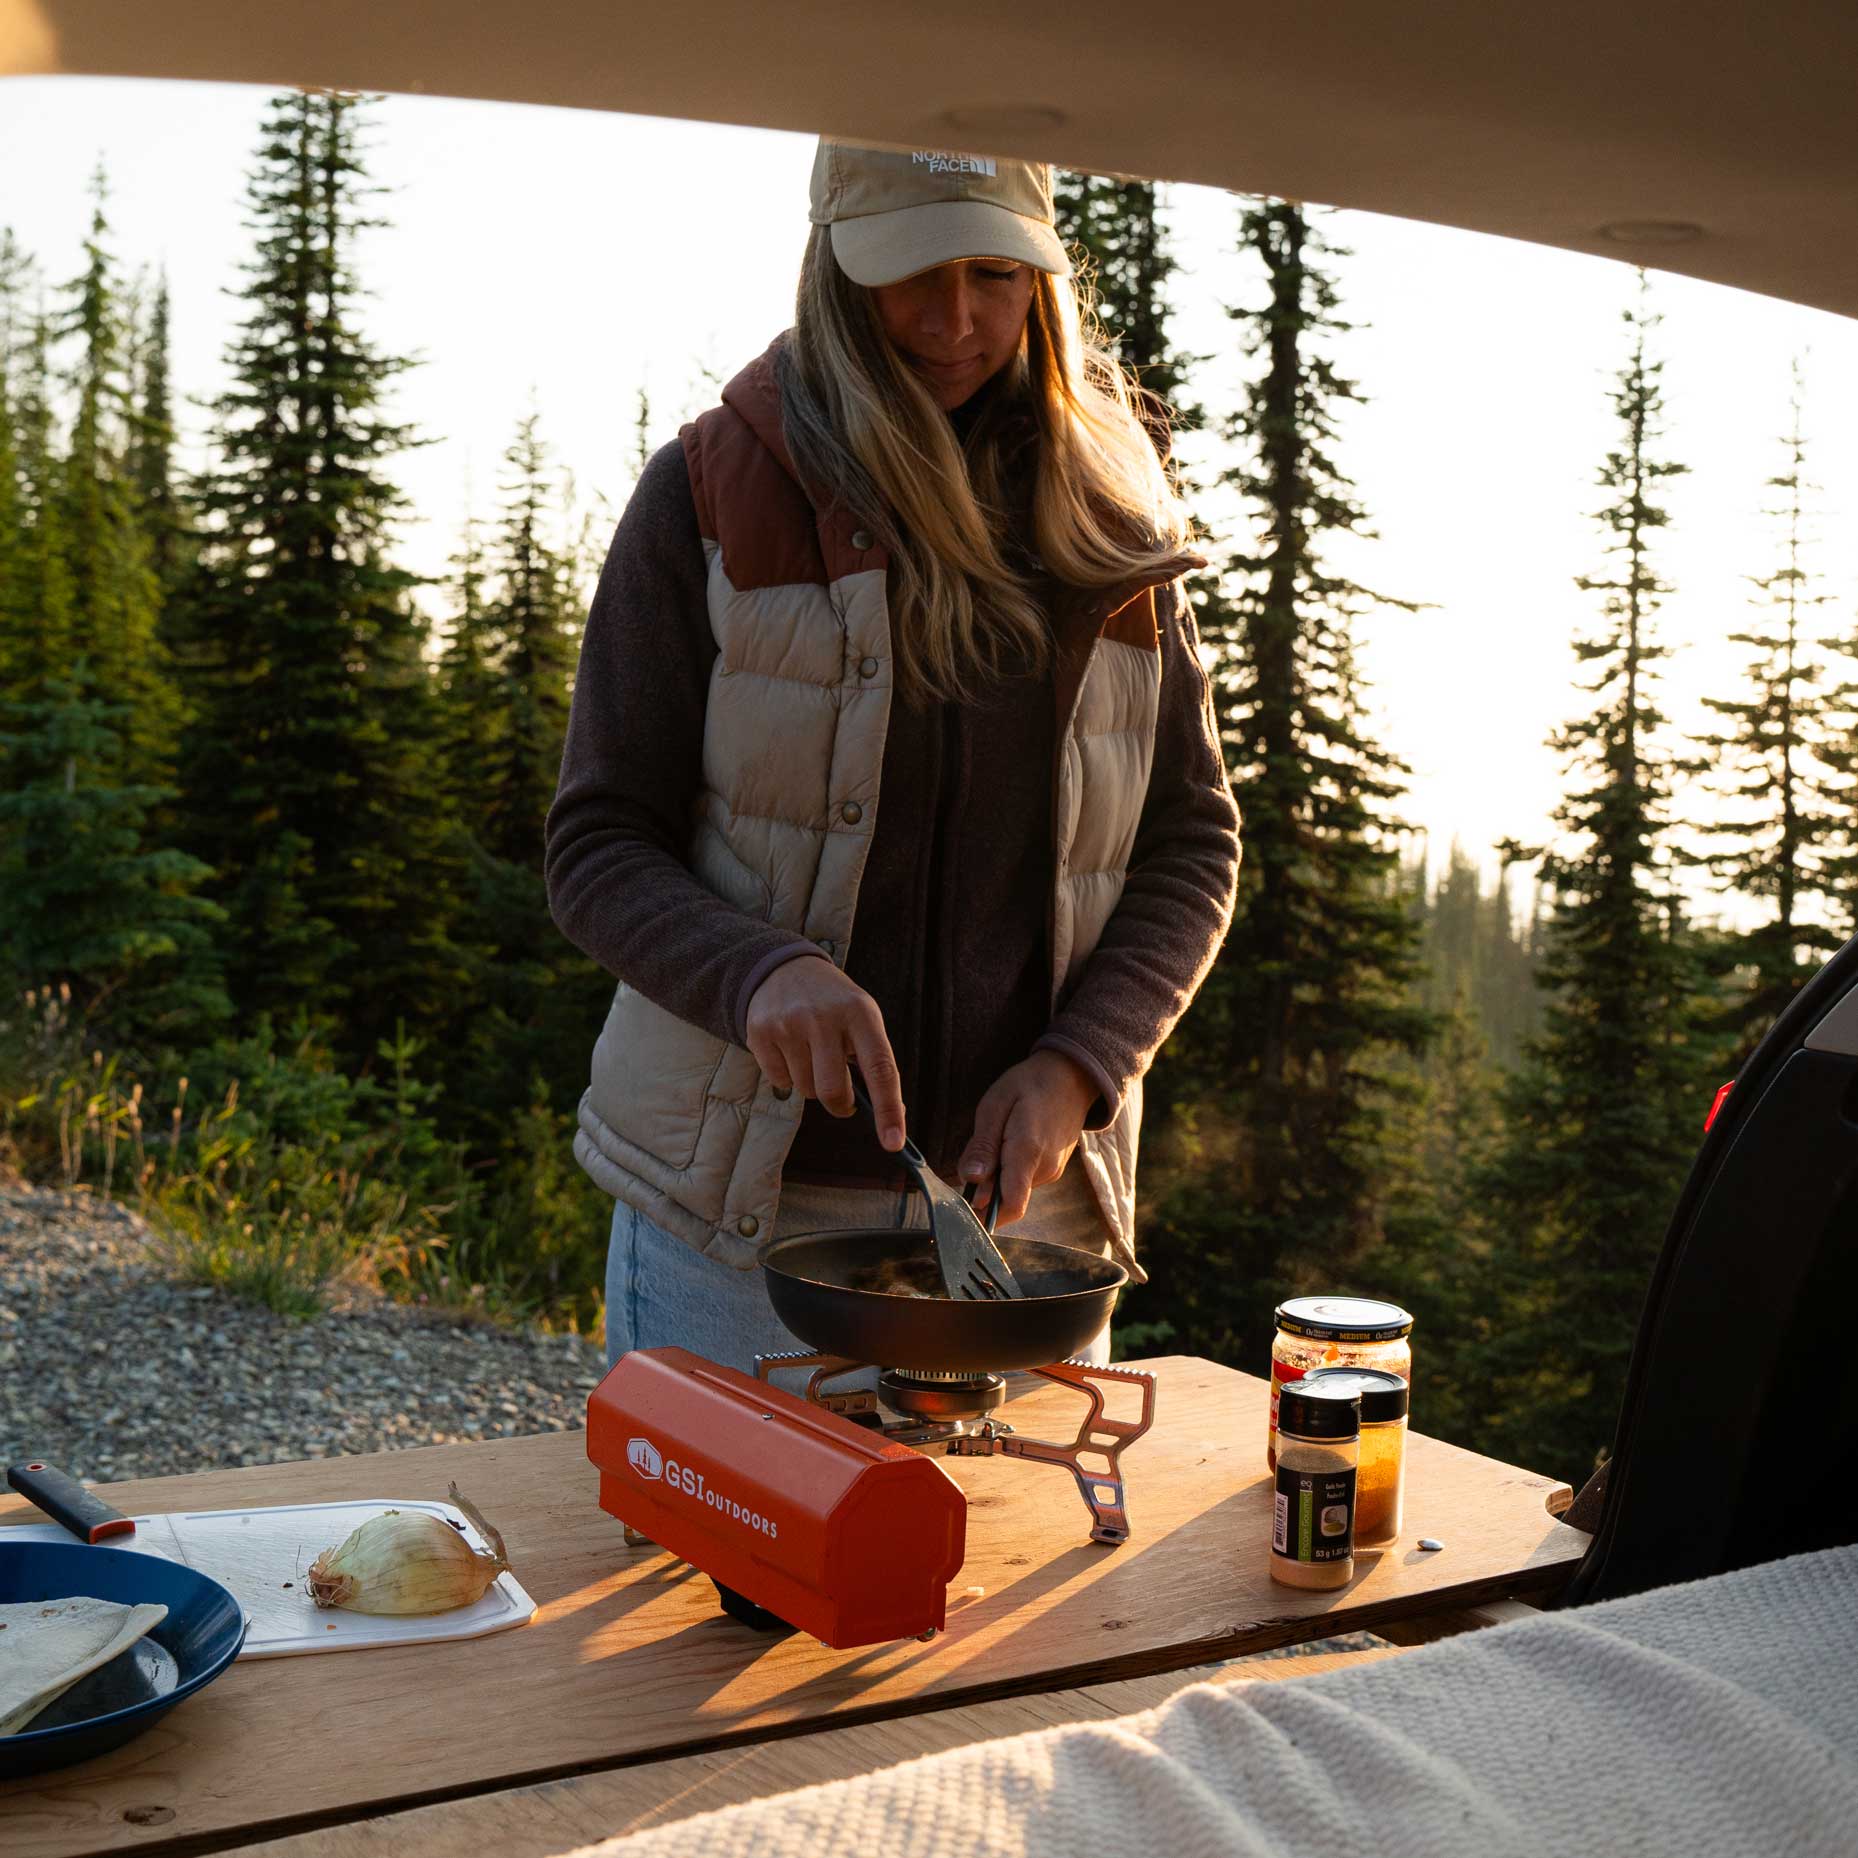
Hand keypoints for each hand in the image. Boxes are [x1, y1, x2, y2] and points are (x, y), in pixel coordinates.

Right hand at [744, 955, 905, 1149]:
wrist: (783, 967)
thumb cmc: (833, 1003)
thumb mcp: (861, 1015)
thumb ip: (873, 1057)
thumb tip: (889, 1114)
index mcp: (860, 1013)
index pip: (881, 1069)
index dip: (889, 1109)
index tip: (894, 1143)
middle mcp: (824, 1017)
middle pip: (834, 1091)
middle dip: (840, 1105)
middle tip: (842, 1098)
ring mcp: (789, 1024)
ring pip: (805, 1090)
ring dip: (812, 1084)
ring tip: (810, 1052)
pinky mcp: (761, 1032)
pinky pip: (780, 1082)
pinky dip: (788, 1076)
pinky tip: (789, 1049)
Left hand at [957, 1050, 1098, 1227]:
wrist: (1071, 1077)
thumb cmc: (1030, 1084)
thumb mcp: (996, 1105)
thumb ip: (982, 1145)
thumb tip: (970, 1180)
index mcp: (1028, 1152)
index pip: (1011, 1205)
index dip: (985, 1216)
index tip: (964, 1206)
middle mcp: (1044, 1169)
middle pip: (1006, 1199)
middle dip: (984, 1188)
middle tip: (977, 1155)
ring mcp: (1052, 1171)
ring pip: (1014, 1189)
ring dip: (997, 1176)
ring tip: (998, 1139)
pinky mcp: (1053, 1170)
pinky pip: (1024, 1180)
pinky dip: (1010, 1170)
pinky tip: (1010, 1142)